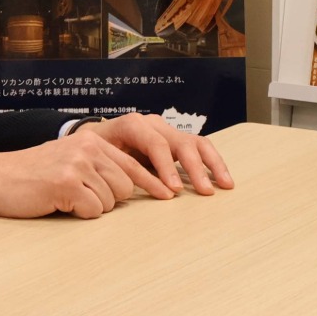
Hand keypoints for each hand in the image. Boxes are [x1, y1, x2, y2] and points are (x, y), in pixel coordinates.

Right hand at [0, 133, 171, 219]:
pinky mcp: (67, 183)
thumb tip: (130, 185)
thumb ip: (97, 164)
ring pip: (110, 200)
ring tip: (66, 199)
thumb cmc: (32, 175)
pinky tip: (60, 205)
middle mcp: (88, 147)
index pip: (132, 163)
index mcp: (92, 140)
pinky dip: (80, 214)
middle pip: (126, 185)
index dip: (152, 181)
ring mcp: (78, 164)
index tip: (168, 194)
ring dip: (91, 207)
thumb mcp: (68, 159)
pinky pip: (93, 210)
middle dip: (109, 199)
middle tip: (82, 199)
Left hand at [77, 112, 234, 195]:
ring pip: (197, 142)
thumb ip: (118, 169)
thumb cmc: (94, 150)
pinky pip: (199, 148)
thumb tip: (136, 189)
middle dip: (195, 168)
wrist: (91, 139)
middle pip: (181, 142)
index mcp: (133, 125)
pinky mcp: (176, 141)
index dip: (167, 167)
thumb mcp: (100, 157)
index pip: (156, 144)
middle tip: (204, 191)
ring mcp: (167, 131)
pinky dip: (212, 163)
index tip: (175, 190)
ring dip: (212, 164)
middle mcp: (154, 124)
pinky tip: (222, 179)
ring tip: (225, 184)